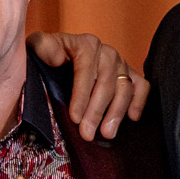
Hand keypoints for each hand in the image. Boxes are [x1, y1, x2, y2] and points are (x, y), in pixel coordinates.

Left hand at [28, 31, 149, 139]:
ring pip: (125, 88)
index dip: (81, 95)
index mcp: (86, 44)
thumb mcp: (38, 46)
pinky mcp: (130, 75)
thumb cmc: (48, 55)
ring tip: (107, 133)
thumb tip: (56, 58)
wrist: (60, 56)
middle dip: (96, 111)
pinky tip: (132, 118)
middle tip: (87, 133)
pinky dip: (139, 102)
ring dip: (117, 112)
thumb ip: (42, 47)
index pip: (86, 70)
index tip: (74, 117)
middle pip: (106, 82)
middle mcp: (107, 52)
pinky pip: (141, 86)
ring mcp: (121, 63)